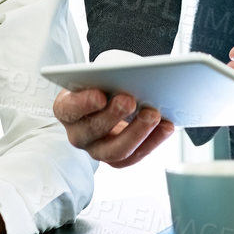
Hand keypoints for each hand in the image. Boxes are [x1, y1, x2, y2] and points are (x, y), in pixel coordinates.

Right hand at [52, 88, 173, 167]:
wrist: (112, 94)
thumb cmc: (104, 82)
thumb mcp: (101, 75)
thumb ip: (108, 77)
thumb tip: (131, 78)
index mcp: (66, 109)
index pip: (68, 109)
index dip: (83, 104)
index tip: (100, 95)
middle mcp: (78, 134)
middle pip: (92, 132)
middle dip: (113, 116)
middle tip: (131, 100)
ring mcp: (97, 150)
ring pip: (115, 151)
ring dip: (137, 132)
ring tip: (153, 114)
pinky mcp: (118, 158)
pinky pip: (135, 156)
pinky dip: (153, 141)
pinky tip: (167, 126)